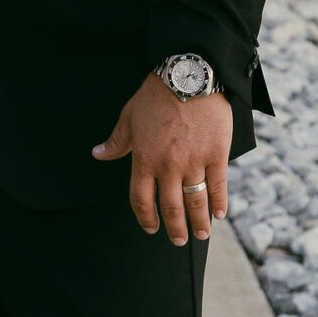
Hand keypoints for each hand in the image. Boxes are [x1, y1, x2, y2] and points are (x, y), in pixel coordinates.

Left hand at [94, 76, 231, 240]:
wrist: (187, 76)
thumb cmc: (155, 95)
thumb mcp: (128, 118)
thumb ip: (116, 142)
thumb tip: (98, 154)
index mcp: (144, 160)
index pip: (141, 199)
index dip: (145, 217)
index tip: (150, 227)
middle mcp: (168, 167)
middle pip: (170, 207)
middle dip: (174, 228)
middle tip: (178, 240)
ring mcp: (194, 162)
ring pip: (195, 201)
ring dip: (198, 223)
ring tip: (201, 235)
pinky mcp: (217, 154)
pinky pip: (218, 185)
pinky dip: (219, 203)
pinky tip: (219, 214)